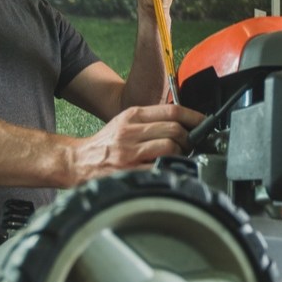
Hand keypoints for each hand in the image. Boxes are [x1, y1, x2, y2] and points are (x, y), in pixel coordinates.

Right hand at [72, 104, 203, 180]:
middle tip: (190, 145)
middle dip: (189, 138)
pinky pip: (160, 167)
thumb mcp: (124, 123)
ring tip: (179, 157)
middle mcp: (131, 131)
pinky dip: (170, 168)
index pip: (171, 110)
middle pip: (175, 129)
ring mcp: (129, 152)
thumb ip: (149, 121)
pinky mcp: (128, 171)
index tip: (204, 122)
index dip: (194, 116)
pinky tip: (170, 168)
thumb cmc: (104, 144)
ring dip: (182, 153)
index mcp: (132, 116)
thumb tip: (181, 124)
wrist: (76, 162)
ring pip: (170, 146)